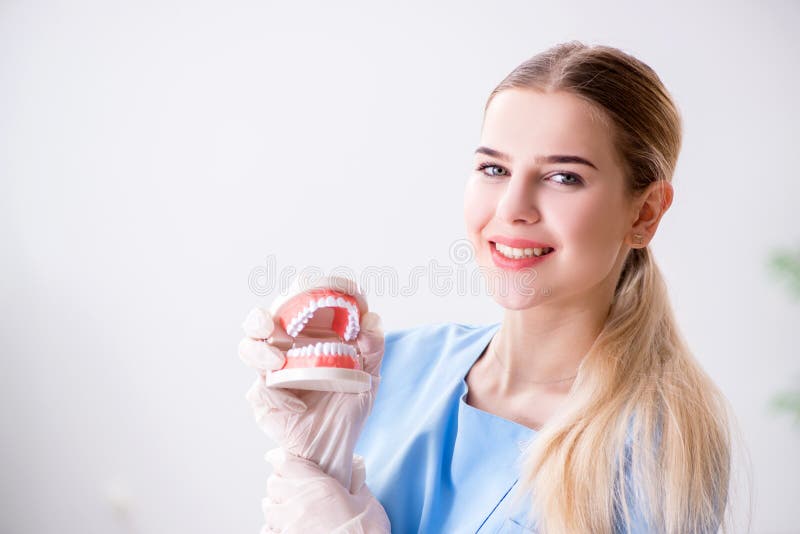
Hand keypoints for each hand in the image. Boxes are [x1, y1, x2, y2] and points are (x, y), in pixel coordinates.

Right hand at [238, 306, 383, 489]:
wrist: (337, 445)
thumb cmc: (348, 403)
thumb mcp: (368, 375)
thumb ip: (372, 346)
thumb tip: (371, 317)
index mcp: (307, 334)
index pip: (297, 303)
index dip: (303, 290)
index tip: (320, 292)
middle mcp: (284, 347)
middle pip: (260, 320)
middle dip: (260, 318)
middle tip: (271, 324)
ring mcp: (270, 371)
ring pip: (248, 348)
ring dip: (259, 351)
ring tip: (278, 362)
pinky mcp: (263, 398)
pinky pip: (260, 391)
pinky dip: (278, 397)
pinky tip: (298, 407)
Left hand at [261, 448, 390, 533]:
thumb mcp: (367, 504)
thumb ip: (357, 484)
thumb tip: (354, 470)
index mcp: (318, 487)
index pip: (286, 462)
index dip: (280, 457)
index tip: (279, 457)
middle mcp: (298, 504)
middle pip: (273, 484)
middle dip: (280, 481)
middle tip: (289, 483)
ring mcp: (288, 526)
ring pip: (268, 508)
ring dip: (275, 504)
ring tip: (285, 506)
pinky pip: (267, 530)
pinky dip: (272, 527)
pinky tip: (282, 528)